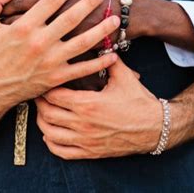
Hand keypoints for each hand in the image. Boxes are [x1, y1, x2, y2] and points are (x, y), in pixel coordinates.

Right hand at [0, 0, 119, 108]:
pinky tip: (112, 54)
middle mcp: (40, 42)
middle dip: (88, 5)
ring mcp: (51, 61)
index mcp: (25, 27)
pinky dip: (99, 62)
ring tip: (115, 20)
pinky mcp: (57, 77)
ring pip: (82, 43)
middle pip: (70, 19)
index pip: (50, 3)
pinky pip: (82, 69)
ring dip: (101, 30)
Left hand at [36, 57, 162, 158]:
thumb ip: (108, 58)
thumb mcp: (123, 75)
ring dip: (42, 122)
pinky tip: (50, 133)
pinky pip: (62, 152)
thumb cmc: (138, 100)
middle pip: (47, 114)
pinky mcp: (90, 153)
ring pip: (50, 134)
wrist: (155, 128)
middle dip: (40, 102)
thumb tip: (100, 40)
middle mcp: (83, 124)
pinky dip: (51, 143)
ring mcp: (85, 141)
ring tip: (42, 110)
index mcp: (88, 103)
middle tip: (38, 92)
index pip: (54, 94)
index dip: (46, 86)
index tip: (44, 77)